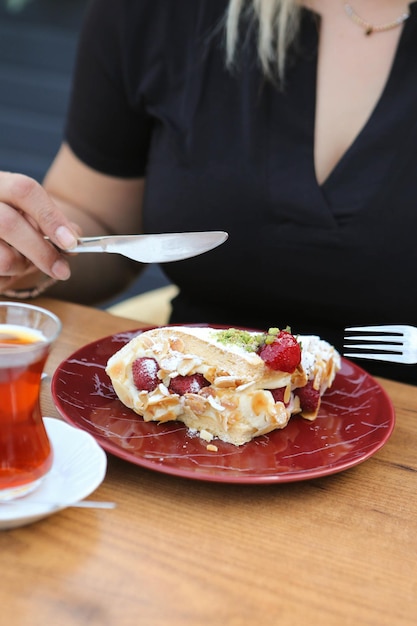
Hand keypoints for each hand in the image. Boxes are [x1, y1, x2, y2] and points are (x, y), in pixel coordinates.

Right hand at [0, 172, 79, 291]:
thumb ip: (53, 223)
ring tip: (24, 262)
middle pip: (10, 225)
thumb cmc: (16, 223)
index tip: (71, 243)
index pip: (24, 191)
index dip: (51, 218)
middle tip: (63, 271)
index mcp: (0, 185)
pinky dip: (10, 278)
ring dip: (23, 267)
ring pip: (4, 258)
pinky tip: (8, 269)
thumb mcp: (33, 215)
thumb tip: (74, 239)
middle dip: (43, 252)